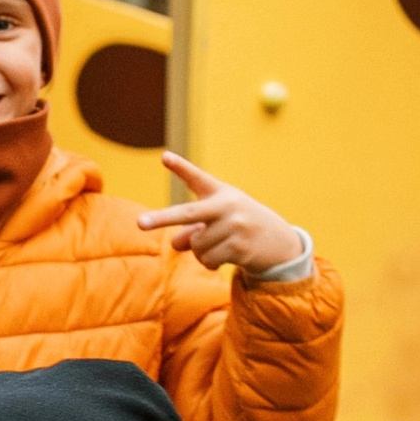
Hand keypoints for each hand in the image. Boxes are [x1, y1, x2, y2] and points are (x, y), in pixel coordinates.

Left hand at [140, 151, 303, 280]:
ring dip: (201, 252)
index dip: (180, 167)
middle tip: (139, 224)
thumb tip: (175, 243)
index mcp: (220, 193)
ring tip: (221, 245)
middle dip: (162, 219)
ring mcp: (234, 226)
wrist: (280, 242)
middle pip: (188, 214)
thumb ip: (192, 229)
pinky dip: (210, 263)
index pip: (197, 178)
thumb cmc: (240, 226)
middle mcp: (227, 206)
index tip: (164, 157)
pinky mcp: (240, 246)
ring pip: (196, 246)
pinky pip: (207, 260)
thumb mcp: (218, 221)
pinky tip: (226, 257)